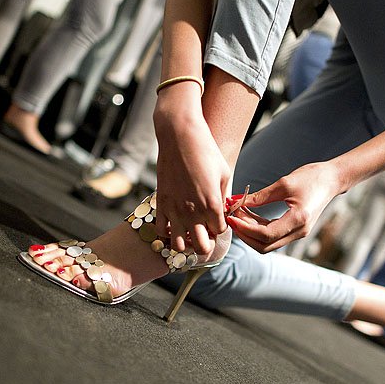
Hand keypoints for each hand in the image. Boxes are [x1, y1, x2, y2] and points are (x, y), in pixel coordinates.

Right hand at [153, 84, 230, 254]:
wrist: (179, 136)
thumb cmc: (206, 151)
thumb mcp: (223, 173)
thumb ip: (223, 197)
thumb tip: (222, 211)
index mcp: (212, 205)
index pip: (220, 232)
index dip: (220, 226)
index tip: (217, 217)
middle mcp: (193, 212)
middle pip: (201, 247)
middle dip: (205, 242)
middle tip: (205, 230)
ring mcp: (174, 210)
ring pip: (178, 246)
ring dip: (185, 241)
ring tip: (188, 229)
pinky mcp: (161, 203)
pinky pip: (161, 230)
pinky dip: (168, 231)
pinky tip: (174, 220)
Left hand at [226, 161, 341, 252]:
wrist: (331, 180)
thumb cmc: (311, 177)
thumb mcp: (283, 183)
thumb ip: (260, 196)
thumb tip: (237, 201)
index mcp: (298, 219)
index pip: (266, 234)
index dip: (245, 228)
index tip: (232, 217)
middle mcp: (299, 231)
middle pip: (265, 245)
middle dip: (245, 234)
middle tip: (231, 218)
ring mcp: (298, 233)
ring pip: (267, 243)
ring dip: (250, 232)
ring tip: (237, 214)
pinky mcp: (295, 230)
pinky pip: (272, 236)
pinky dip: (258, 228)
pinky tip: (248, 215)